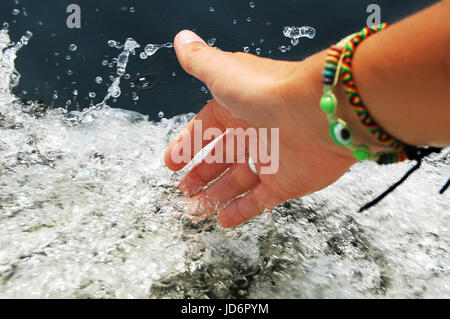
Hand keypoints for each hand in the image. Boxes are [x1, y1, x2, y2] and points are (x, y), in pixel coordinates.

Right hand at [164, 30, 357, 227]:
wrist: (317, 114)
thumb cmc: (267, 92)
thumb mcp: (223, 74)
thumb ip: (200, 61)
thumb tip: (181, 39)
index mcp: (235, 109)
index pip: (205, 130)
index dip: (186, 145)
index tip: (171, 162)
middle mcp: (252, 134)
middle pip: (220, 158)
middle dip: (200, 174)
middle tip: (183, 190)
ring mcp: (269, 159)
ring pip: (237, 182)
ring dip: (216, 195)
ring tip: (195, 210)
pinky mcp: (285, 182)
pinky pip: (259, 200)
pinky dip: (242, 210)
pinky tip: (224, 219)